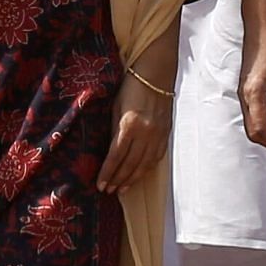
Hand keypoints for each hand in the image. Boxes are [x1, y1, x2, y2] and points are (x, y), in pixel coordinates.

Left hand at [95, 70, 171, 191]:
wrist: (155, 74)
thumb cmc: (130, 87)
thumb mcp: (115, 107)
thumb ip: (113, 130)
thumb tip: (108, 152)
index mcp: (129, 124)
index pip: (116, 156)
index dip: (107, 173)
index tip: (100, 185)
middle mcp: (145, 132)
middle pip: (130, 164)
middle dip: (118, 180)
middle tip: (109, 191)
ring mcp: (157, 134)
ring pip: (145, 164)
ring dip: (132, 179)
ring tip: (122, 189)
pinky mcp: (165, 133)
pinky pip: (156, 157)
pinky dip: (147, 169)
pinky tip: (139, 175)